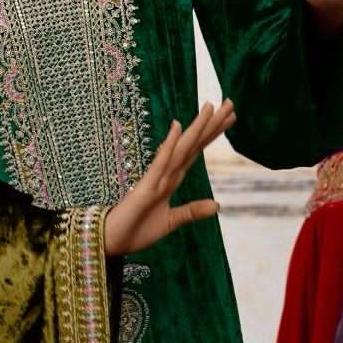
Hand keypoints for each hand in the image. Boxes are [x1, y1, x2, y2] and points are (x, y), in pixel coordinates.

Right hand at [103, 101, 234, 256]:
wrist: (112, 241)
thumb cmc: (137, 230)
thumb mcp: (171, 222)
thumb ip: (192, 211)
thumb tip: (217, 204)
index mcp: (172, 179)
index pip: (197, 151)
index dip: (212, 134)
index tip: (229, 117)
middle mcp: (167, 173)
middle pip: (194, 144)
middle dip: (212, 124)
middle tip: (230, 102)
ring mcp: (156, 177)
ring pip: (181, 148)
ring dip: (196, 128)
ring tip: (211, 106)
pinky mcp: (146, 187)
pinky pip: (160, 163)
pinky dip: (169, 145)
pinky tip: (177, 126)